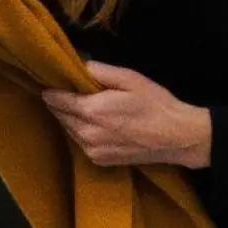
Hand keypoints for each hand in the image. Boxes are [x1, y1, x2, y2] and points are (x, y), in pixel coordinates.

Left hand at [43, 62, 211, 168]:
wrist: (178, 137)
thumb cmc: (155, 104)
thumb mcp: (130, 79)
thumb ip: (101, 71)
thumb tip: (80, 66)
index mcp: (92, 111)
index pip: (56, 101)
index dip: (51, 90)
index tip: (49, 81)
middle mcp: (87, 134)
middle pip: (59, 116)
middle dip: (59, 103)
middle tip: (65, 91)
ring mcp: (92, 150)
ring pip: (69, 130)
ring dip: (70, 118)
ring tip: (79, 106)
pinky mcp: (100, 160)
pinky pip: (80, 143)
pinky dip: (81, 132)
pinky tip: (93, 123)